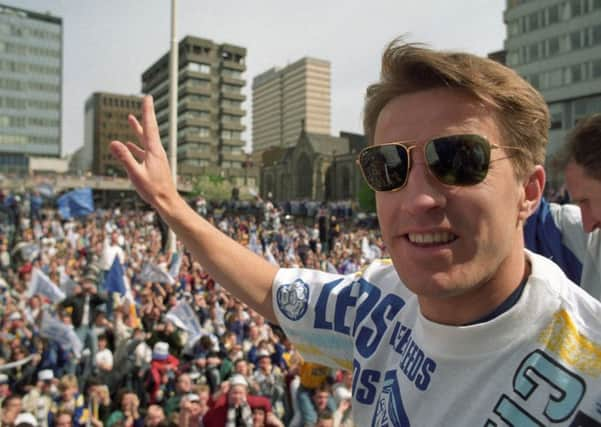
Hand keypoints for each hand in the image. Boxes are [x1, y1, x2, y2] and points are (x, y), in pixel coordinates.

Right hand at [109, 96, 178, 211]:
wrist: (167, 202)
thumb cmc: (153, 190)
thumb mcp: (136, 174)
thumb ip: (124, 158)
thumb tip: (114, 142)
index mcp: (154, 151)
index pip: (149, 126)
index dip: (147, 111)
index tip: (147, 97)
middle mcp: (156, 152)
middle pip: (149, 129)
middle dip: (145, 114)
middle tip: (146, 100)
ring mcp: (156, 158)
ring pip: (146, 139)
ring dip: (138, 129)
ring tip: (130, 119)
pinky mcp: (154, 165)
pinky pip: (144, 150)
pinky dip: (136, 145)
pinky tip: (130, 144)